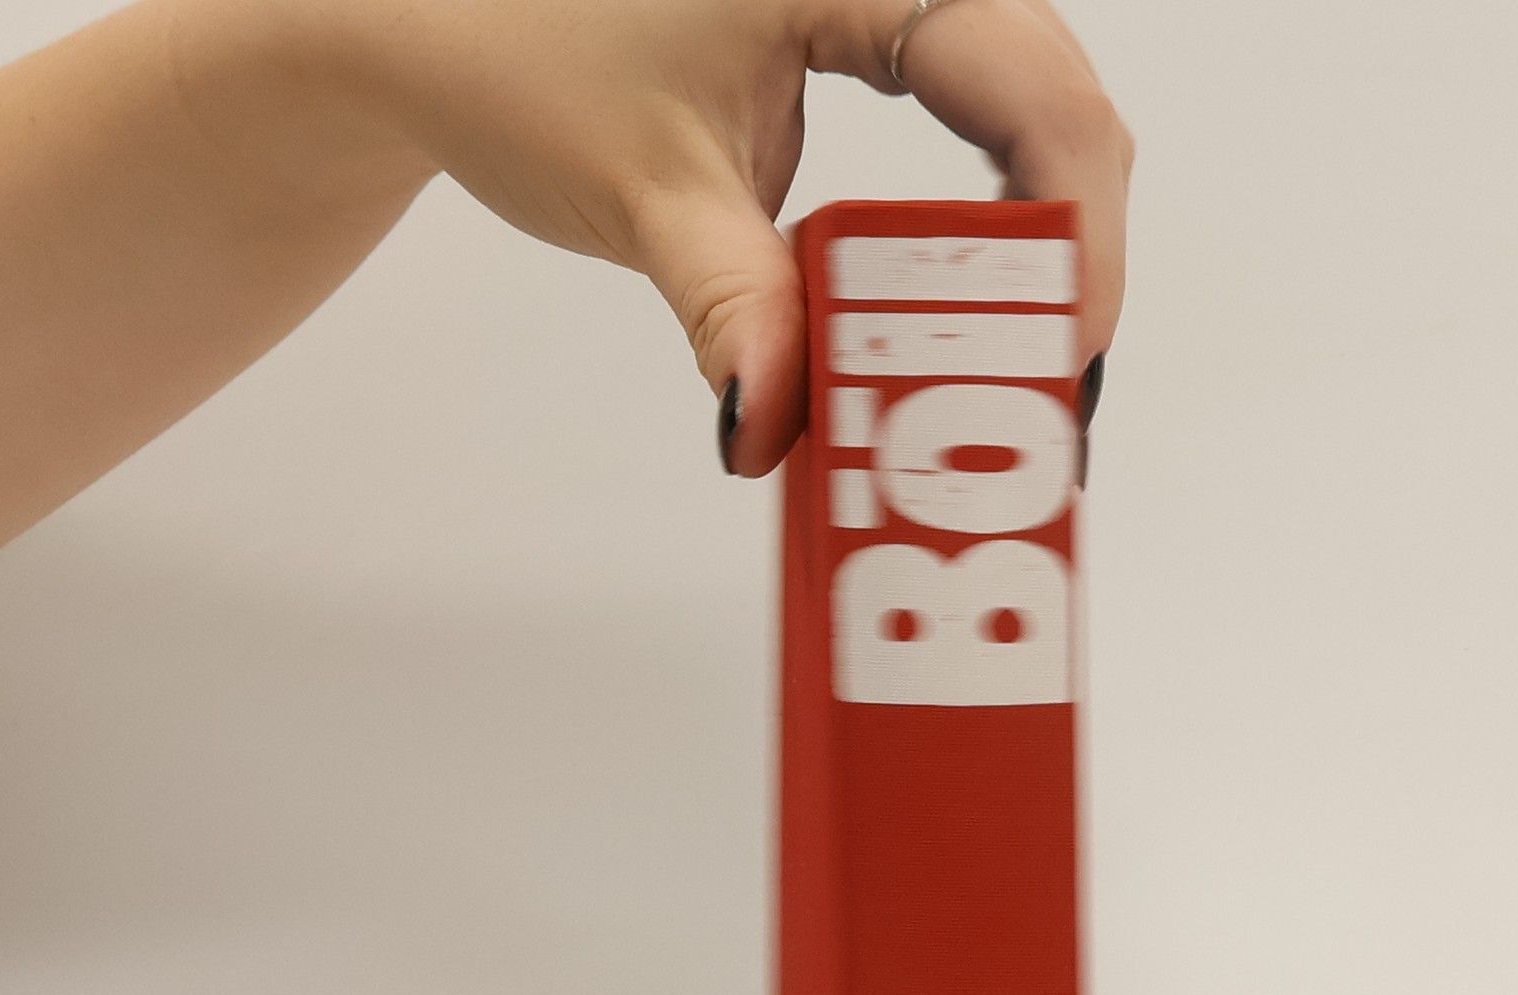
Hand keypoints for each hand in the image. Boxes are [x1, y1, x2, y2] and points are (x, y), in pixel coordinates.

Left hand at [292, 0, 1131, 472]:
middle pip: (1055, 105)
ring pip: (1031, 120)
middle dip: (1064, 255)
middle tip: (1052, 386)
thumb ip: (733, 311)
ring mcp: (890, 2)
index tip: (1065, 352)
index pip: (1028, 86)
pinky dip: (981, 236)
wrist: (446, 36)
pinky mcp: (875, 45)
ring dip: (1032, 251)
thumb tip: (778, 429)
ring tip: (1022, 367)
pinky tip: (975, 310)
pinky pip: (976, 136)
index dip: (1070, 228)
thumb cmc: (523, 61)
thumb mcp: (648, 198)